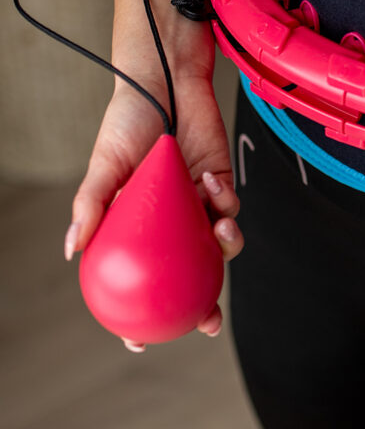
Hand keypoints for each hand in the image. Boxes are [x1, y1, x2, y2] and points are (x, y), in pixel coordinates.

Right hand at [64, 74, 243, 349]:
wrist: (165, 84)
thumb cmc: (128, 124)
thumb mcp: (104, 165)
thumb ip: (91, 205)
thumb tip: (72, 250)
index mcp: (138, 226)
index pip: (140, 276)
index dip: (140, 313)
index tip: (140, 343)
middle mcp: (170, 222)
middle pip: (189, 274)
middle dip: (204, 304)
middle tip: (208, 322)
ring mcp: (197, 205)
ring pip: (218, 243)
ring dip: (226, 244)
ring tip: (221, 229)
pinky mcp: (221, 184)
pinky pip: (228, 204)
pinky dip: (223, 198)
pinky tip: (209, 180)